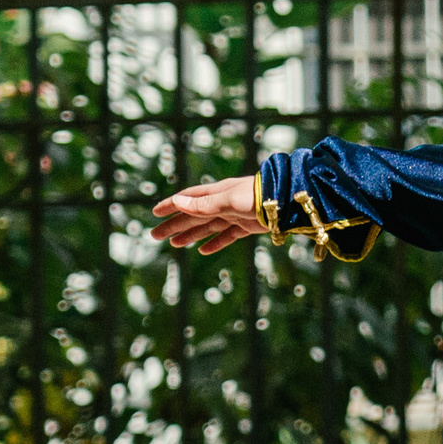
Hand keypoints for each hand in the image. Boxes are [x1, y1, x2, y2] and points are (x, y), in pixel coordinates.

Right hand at [150, 175, 264, 253]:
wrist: (287, 201)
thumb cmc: (257, 195)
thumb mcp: (227, 200)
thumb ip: (204, 204)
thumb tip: (177, 201)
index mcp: (216, 193)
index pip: (188, 199)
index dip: (172, 206)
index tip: (156, 213)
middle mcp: (223, 202)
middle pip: (193, 215)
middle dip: (175, 224)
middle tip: (155, 236)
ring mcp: (235, 214)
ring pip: (207, 226)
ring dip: (190, 234)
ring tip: (174, 244)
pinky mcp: (247, 226)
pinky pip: (227, 235)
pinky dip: (215, 243)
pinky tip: (204, 250)